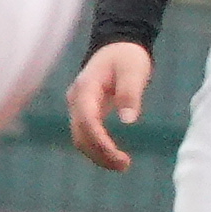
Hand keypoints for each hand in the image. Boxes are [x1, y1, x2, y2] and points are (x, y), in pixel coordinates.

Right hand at [67, 41, 151, 171]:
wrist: (117, 46)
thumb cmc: (127, 57)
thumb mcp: (133, 71)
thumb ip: (130, 94)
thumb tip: (128, 120)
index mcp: (86, 89)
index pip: (87, 120)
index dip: (99, 140)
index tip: (117, 155)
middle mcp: (77, 100)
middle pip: (80, 134)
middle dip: (99, 153)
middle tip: (124, 166)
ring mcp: (78, 106)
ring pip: (81, 137)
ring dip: (98, 154)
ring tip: (123, 165)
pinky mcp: (85, 111)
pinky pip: (86, 134)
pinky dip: (98, 147)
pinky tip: (114, 156)